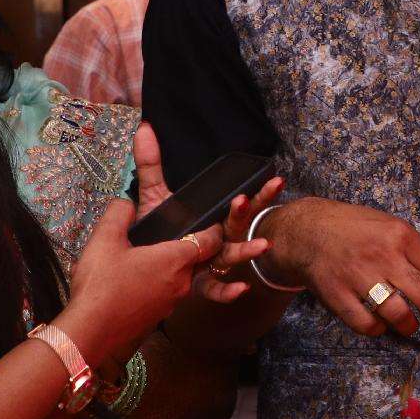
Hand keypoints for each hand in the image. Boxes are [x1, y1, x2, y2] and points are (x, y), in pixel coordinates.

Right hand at [60, 200, 231, 364]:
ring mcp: (171, 304)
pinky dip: (160, 285)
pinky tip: (139, 280)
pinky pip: (167, 294)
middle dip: (191, 247)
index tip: (211, 222)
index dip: (212, 230)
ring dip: (172, 267)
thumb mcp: (105, 238)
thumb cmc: (100, 284)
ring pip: (180, 278)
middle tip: (175, 234)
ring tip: (153, 256)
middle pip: (196, 260)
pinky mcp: (158, 318)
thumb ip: (119, 213)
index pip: (209, 241)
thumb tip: (126, 204)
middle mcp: (181, 284)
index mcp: (175, 260)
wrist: (89, 332)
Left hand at [128, 125, 276, 308]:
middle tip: (249, 198)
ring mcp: (211, 259)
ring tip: (262, 246)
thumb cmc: (162, 225)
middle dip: (251, 211)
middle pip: (240, 223)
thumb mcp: (157, 193)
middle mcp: (218, 236)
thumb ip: (151, 164)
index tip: (275, 180)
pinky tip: (240, 289)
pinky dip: (227, 290)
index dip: (260, 192)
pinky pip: (215, 287)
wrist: (147, 262)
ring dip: (247, 249)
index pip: (242, 202)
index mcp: (214, 215)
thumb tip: (144, 128)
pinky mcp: (198, 280)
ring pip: (233, 254)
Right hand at [261, 198, 419, 338]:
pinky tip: (380, 324)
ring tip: (411, 327)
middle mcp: (383, 255)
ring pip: (398, 315)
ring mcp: (359, 276)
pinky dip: (378, 330)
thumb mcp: (390, 224)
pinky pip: (367, 325)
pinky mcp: (337, 295)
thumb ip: (418, 247)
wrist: (307, 230)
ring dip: (410, 328)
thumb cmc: (353, 228)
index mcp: (401, 235)